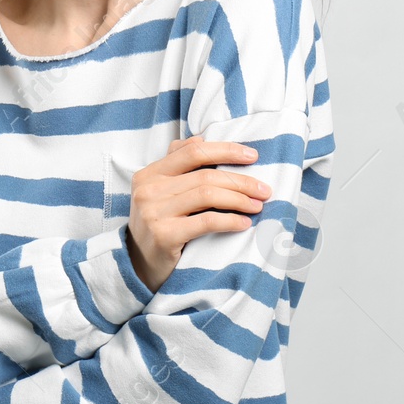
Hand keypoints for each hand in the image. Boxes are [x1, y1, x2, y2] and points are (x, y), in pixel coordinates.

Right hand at [123, 135, 269, 292]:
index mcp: (149, 173)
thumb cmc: (157, 224)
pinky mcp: (164, 235)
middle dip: (241, 181)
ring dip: (239, 199)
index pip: (193, 151)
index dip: (225, 150)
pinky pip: (206, 221)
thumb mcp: (159, 191)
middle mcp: (149, 190)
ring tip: (258, 205)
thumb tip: (200, 137)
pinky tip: (244, 223)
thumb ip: (176, 162)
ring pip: (207, 195)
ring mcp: (154, 213)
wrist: (139, 265)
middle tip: (264, 190)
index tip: (252, 156)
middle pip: (205, 175)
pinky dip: (230, 220)